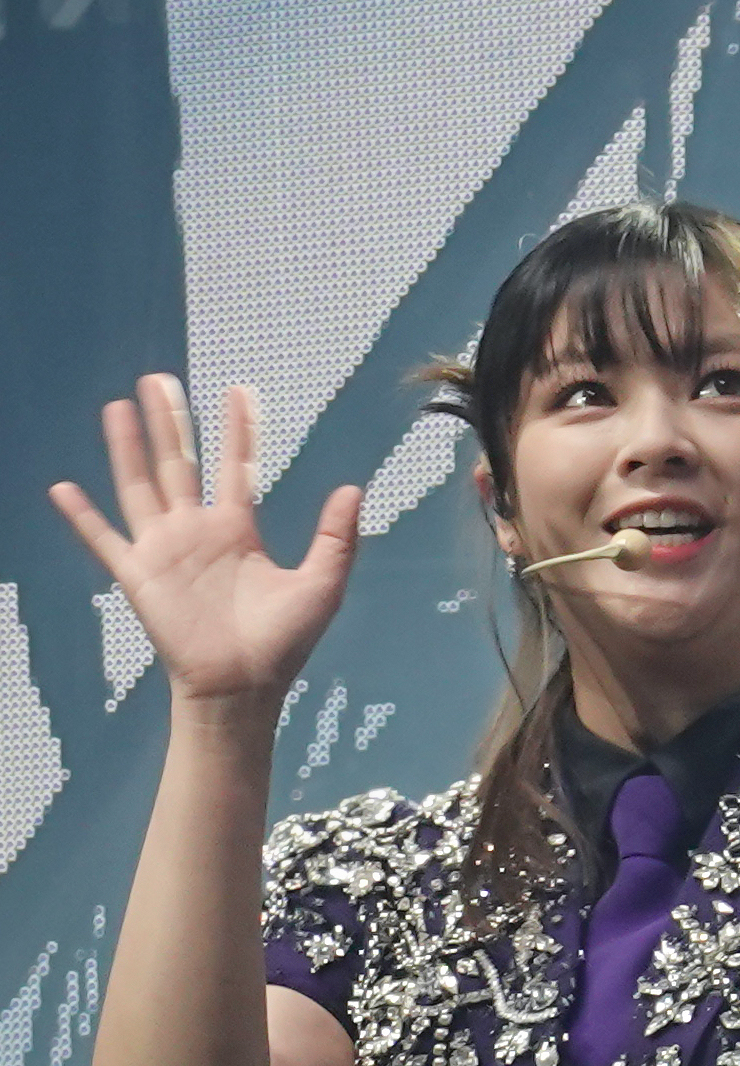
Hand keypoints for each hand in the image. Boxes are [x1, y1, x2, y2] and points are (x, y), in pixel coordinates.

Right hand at [50, 375, 361, 706]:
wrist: (243, 687)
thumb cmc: (282, 643)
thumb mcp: (321, 585)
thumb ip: (335, 537)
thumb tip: (352, 488)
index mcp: (237, 532)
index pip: (236, 467)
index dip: (238, 430)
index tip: (238, 390)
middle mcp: (197, 533)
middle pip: (179, 464)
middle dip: (170, 422)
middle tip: (159, 379)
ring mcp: (165, 552)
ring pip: (141, 486)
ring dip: (128, 448)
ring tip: (118, 407)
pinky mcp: (140, 577)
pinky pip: (105, 541)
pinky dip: (82, 517)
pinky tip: (62, 488)